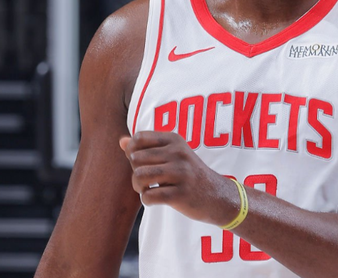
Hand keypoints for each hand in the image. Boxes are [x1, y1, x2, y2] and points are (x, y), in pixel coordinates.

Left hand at [120, 131, 239, 225]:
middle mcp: (178, 153)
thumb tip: (122, 141)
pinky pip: (149, 196)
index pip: (139, 138)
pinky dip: (147, 200)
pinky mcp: (181, 194)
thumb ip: (146, 147)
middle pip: (136, 158)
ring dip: (139, 187)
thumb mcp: (172, 155)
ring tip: (149, 189)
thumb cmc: (188, 174)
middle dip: (136, 171)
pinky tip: (156, 200)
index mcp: (175, 139)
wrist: (216, 195)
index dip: (133, 152)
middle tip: (147, 180)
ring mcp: (180, 173)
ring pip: (139, 176)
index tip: (143, 163)